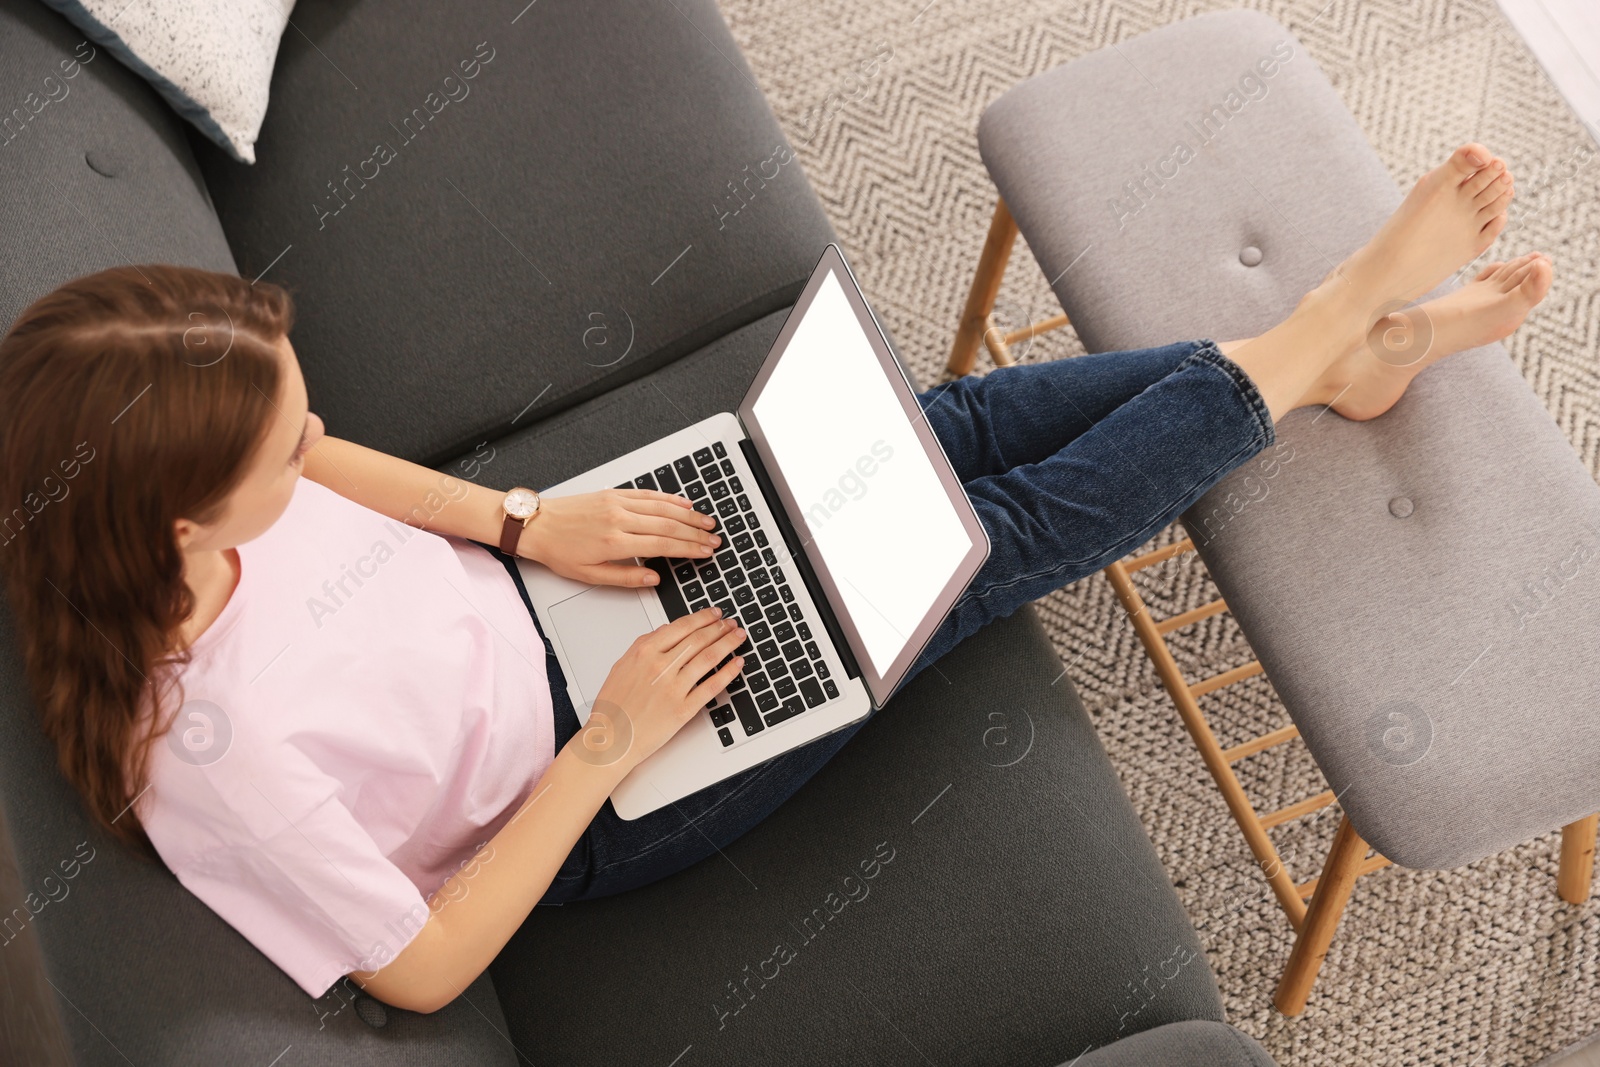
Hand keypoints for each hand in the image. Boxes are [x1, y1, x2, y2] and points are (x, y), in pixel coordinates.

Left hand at [518, 489, 720, 585]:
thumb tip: (654, 580)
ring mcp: (618, 503)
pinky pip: (648, 494)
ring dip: (688, 514)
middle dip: (696, 533)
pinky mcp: (614, 493)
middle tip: (714, 539)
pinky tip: (684, 502)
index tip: (705, 552)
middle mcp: (620, 519)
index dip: (689, 549)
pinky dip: (669, 498)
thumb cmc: (559, 550)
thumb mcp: (590, 576)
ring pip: (663, 507)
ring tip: (707, 522)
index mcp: (615, 542)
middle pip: (668, 525)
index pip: (663, 545)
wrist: (537, 524)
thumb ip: (625, 578)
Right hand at [571, 606, 746, 773]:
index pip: (682, 626)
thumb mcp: (622, 666)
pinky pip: (712, 686)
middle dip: (720, 628)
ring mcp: (674, 688)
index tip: (715, 614)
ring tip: (738, 637)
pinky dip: (728, 673)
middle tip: (732, 623)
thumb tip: (665, 629)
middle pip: (699, 639)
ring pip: (709, 658)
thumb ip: (644, 644)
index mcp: (645, 652)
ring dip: (728, 643)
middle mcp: (660, 666)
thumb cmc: (614, 707)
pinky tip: (737, 664)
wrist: (611, 739)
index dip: (703, 617)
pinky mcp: (684, 709)